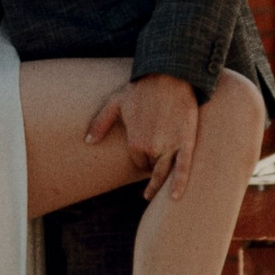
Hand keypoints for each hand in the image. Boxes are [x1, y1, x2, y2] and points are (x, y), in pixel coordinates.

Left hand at [85, 72, 199, 202]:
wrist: (169, 76)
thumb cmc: (141, 89)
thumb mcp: (116, 103)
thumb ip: (100, 123)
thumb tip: (88, 141)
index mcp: (135, 142)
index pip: (137, 162)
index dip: (140, 158)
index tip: (145, 152)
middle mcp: (151, 149)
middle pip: (150, 169)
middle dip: (151, 166)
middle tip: (154, 161)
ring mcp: (169, 147)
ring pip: (164, 173)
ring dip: (159, 185)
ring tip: (154, 195)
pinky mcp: (186, 143)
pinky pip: (183, 169)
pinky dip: (179, 184)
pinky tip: (175, 197)